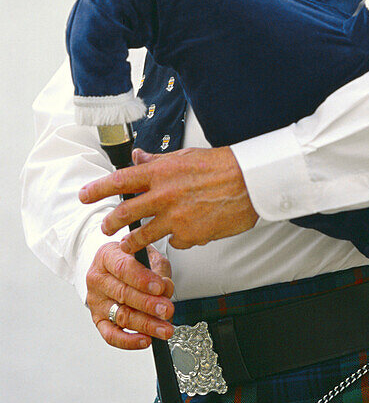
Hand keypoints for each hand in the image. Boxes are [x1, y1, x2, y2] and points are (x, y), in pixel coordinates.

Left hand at [79, 146, 258, 252]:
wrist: (249, 183)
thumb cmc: (221, 166)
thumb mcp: (185, 157)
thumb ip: (158, 162)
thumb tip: (138, 158)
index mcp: (161, 173)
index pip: (120, 181)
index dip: (98, 189)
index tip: (84, 195)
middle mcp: (164, 196)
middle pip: (125, 213)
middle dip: (109, 222)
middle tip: (104, 226)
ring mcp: (176, 218)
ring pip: (143, 235)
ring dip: (132, 242)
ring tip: (128, 245)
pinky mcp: (190, 236)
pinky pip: (175, 241)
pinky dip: (176, 239)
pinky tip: (184, 233)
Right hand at [86, 241, 173, 349]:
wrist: (114, 267)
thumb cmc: (132, 259)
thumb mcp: (147, 255)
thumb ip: (158, 269)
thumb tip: (165, 289)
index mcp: (107, 256)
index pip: (123, 268)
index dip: (142, 279)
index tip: (160, 287)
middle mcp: (98, 279)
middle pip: (123, 294)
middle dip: (148, 304)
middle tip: (167, 310)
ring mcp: (97, 301)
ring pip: (121, 315)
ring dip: (145, 325)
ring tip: (164, 328)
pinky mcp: (98, 320)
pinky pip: (111, 335)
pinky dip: (128, 341)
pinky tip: (145, 340)